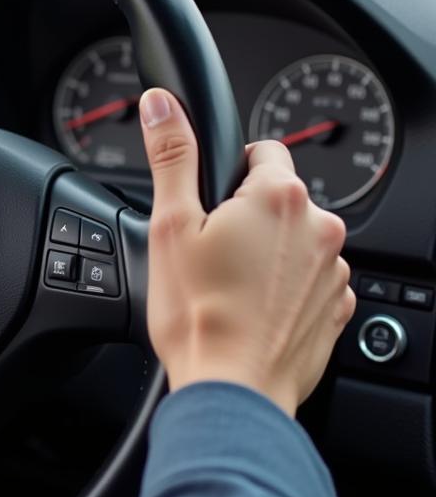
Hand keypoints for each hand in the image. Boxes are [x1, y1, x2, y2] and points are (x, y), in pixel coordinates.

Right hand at [138, 88, 354, 415]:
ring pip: (294, 240)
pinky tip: (251, 308)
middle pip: (278, 198)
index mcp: (278, 196)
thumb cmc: (199, 315)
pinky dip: (284, 287)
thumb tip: (160, 105)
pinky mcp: (337, 307)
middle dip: (246, 216)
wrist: (232, 391)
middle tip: (209, 253)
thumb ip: (171, 155)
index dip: (228, 174)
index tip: (209, 206)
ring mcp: (333, 270)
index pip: (262, 151)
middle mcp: (319, 227)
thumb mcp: (171, 224)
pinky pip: (308, 279)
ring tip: (229, 287)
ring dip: (268, 252)